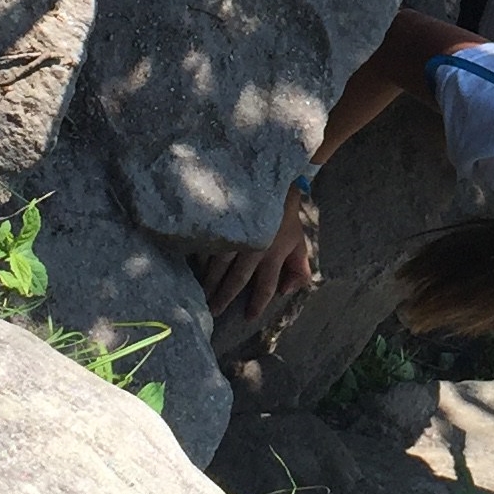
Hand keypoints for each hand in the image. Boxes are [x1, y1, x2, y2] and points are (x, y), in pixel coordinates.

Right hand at [198, 197, 313, 323]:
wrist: (271, 176)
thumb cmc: (285, 214)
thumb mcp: (299, 241)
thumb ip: (299, 269)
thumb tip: (286, 292)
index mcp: (274, 253)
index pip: (266, 286)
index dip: (258, 303)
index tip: (249, 317)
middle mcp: (254, 247)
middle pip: (237, 279)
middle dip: (224, 297)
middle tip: (213, 311)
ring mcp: (235, 234)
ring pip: (218, 264)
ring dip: (209, 282)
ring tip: (201, 294)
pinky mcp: (221, 221)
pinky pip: (206, 244)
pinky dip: (199, 258)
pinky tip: (193, 268)